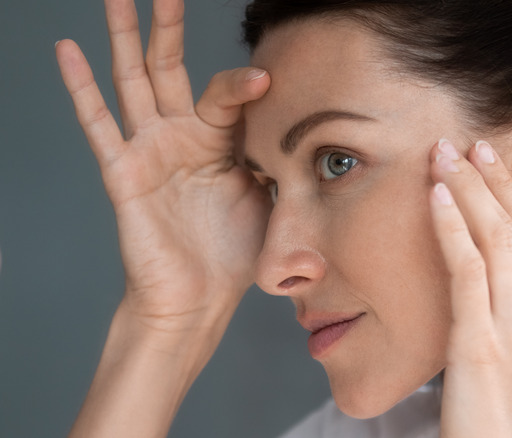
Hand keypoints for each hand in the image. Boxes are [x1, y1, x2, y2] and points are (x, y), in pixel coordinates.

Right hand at [56, 0, 271, 335]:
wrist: (199, 298)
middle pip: (170, 67)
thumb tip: (307, 134)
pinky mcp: (124, 172)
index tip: (269, 79)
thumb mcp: (269, 198)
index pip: (227, 93)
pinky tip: (68, 50)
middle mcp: (181, 136)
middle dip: (167, 26)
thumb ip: (278, 160)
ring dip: (123, 38)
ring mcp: (149, 150)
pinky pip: (99, 124)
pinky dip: (81, 88)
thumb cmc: (232, 252)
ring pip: (133, 81)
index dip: (244, 85)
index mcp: (218, 141)